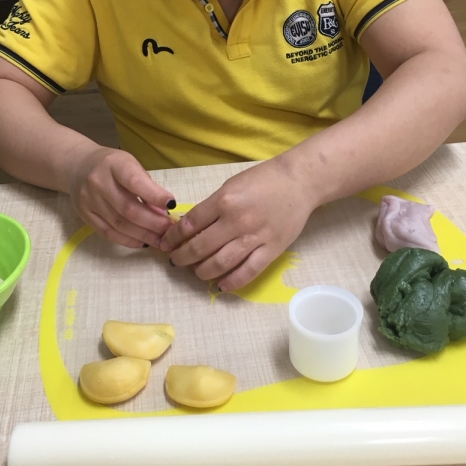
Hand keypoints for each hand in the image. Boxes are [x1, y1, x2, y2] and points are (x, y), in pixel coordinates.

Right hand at [67, 146, 175, 247]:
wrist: (77, 166)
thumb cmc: (112, 166)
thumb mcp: (130, 165)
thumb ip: (147, 186)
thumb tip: (163, 212)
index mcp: (114, 164)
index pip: (135, 181)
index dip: (154, 195)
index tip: (172, 205)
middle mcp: (98, 182)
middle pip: (128, 208)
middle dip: (153, 222)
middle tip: (170, 231)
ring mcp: (89, 200)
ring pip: (119, 224)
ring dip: (143, 235)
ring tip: (160, 241)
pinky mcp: (84, 215)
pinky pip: (108, 232)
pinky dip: (127, 240)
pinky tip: (142, 242)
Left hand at [159, 158, 316, 290]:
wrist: (299, 182)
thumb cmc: (263, 180)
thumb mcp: (231, 186)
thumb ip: (212, 206)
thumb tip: (190, 228)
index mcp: (224, 201)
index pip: (190, 224)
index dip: (174, 237)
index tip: (166, 244)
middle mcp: (237, 221)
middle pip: (201, 247)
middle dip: (183, 257)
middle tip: (176, 261)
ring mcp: (255, 237)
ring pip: (221, 263)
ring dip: (202, 272)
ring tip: (196, 272)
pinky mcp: (272, 250)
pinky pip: (248, 272)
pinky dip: (231, 282)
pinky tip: (220, 285)